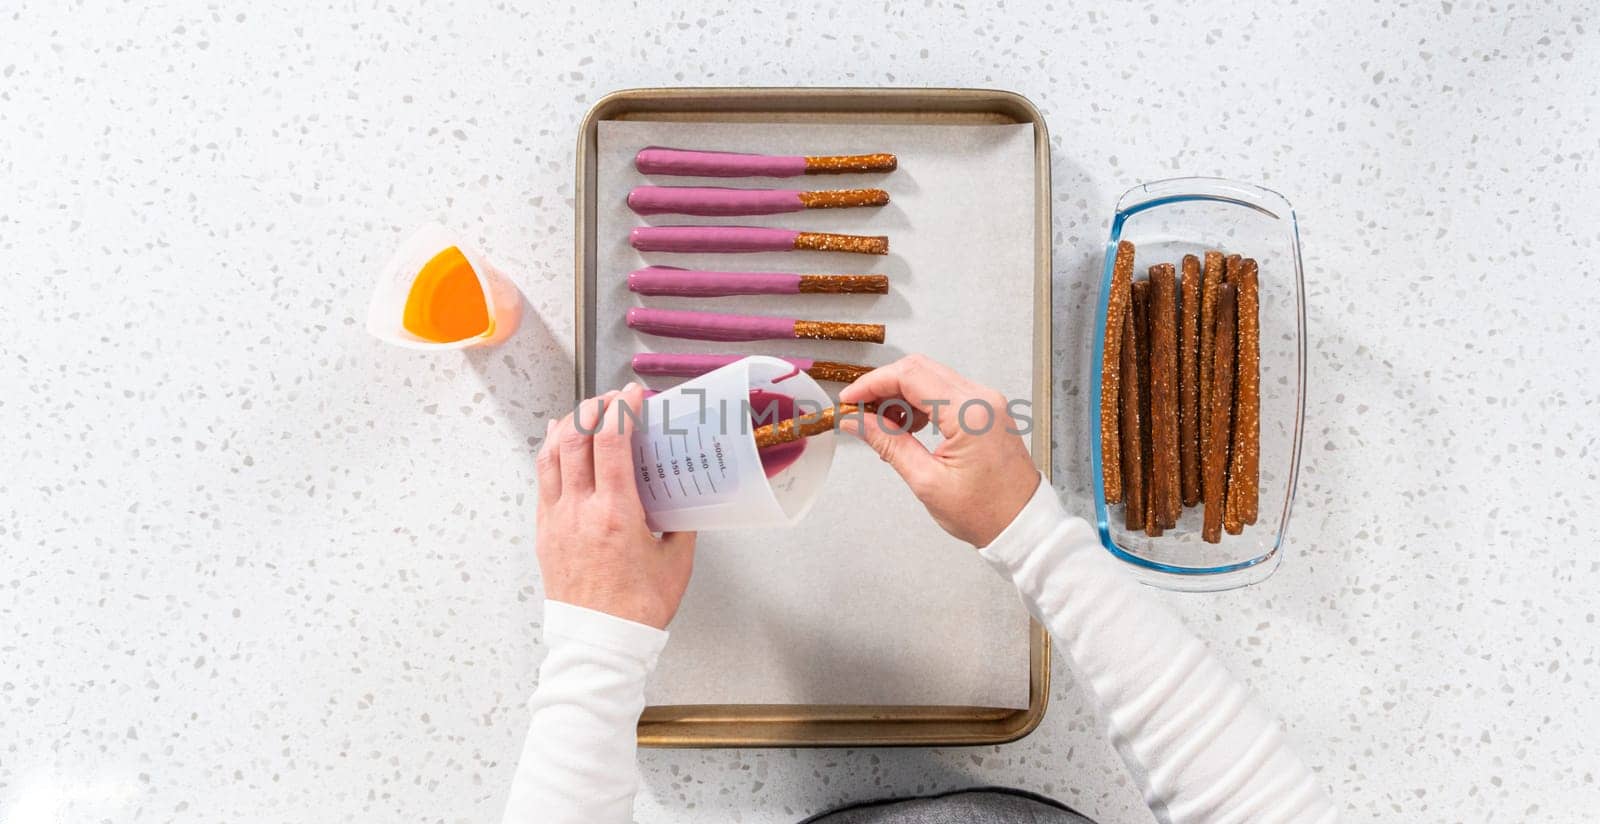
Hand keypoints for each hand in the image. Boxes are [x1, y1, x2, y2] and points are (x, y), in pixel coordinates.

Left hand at [536, 383, 695, 629]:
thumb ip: (679, 522)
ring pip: (552, 454)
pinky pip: (542, 479)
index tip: (632, 394)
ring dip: (568, 424)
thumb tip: (682, 498)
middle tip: (611, 398)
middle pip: (577, 437)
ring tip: (583, 410)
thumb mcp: (676, 560)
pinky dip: (551, 452)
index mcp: (617, 513)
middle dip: (594, 406)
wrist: (601, 643)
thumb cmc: (638, 609)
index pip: (612, 441)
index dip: (621, 408)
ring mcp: (557, 519)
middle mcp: (581, 510)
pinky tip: (559, 442)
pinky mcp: (544, 531)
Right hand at [838, 355, 1039, 546]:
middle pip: (919, 370)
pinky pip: (945, 393)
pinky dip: (919, 403)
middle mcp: (981, 398)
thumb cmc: (984, 512)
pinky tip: (906, 427)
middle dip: (883, 387)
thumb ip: (888, 443)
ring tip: (882, 427)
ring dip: (900, 395)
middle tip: (859, 412)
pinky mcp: (986, 410)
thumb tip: (855, 421)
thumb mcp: (926, 481)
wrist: (1023, 525)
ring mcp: (986, 401)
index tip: (848, 400)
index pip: (909, 376)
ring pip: (930, 379)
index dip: (872, 384)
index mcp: (969, 412)